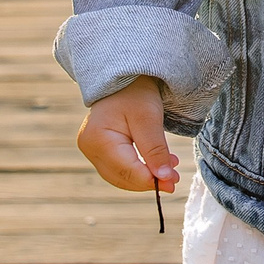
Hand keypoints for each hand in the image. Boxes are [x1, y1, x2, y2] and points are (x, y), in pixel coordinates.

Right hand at [78, 79, 180, 193]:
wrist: (122, 80)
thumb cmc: (135, 93)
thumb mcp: (149, 118)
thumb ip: (156, 150)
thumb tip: (164, 179)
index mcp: (99, 138)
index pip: (127, 170)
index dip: (150, 180)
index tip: (173, 183)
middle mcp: (89, 147)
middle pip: (121, 177)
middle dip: (148, 181)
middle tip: (174, 180)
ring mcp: (90, 150)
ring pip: (119, 177)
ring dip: (144, 178)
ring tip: (169, 170)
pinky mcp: (97, 151)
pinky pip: (117, 169)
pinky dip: (136, 171)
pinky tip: (154, 166)